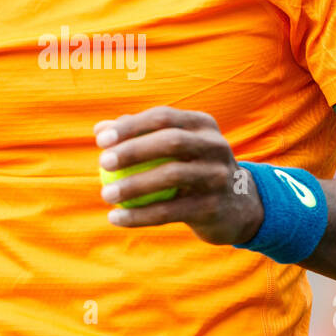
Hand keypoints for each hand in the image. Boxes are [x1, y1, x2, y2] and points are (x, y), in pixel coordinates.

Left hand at [94, 107, 263, 246]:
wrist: (236, 207)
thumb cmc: (192, 170)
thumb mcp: (174, 148)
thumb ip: (139, 136)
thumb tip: (99, 129)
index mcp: (203, 125)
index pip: (163, 117)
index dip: (131, 125)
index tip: (101, 139)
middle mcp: (215, 145)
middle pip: (171, 141)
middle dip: (133, 150)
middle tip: (103, 162)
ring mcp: (218, 176)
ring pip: (171, 176)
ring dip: (133, 185)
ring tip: (105, 194)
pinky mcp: (213, 206)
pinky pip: (170, 211)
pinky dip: (139, 215)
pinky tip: (115, 218)